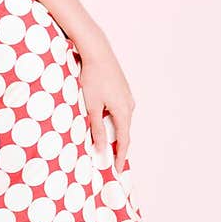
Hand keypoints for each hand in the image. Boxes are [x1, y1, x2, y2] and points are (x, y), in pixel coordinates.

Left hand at [74, 35, 134, 172]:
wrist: (97, 52)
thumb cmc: (92, 78)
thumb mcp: (91, 106)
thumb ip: (96, 129)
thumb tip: (101, 148)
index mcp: (124, 111)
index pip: (124, 140)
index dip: (120, 156)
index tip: (117, 169)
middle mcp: (129, 105)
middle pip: (123, 131)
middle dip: (117, 146)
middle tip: (110, 161)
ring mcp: (127, 96)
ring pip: (120, 120)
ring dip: (113, 132)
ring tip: (105, 144)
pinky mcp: (122, 90)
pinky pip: (118, 110)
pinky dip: (112, 120)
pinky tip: (103, 122)